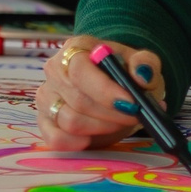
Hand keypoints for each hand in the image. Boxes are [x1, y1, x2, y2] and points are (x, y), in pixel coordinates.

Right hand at [36, 35, 167, 148]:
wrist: (116, 87)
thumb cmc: (126, 72)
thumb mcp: (143, 63)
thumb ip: (145, 63)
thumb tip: (142, 75)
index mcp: (76, 48)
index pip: (80, 71)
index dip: (105, 91)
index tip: (131, 104)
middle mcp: (55, 70)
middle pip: (78, 100)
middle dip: (111, 113)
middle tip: (134, 115)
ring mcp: (47, 96)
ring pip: (70, 121)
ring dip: (100, 127)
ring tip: (118, 122)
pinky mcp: (45, 120)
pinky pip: (54, 138)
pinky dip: (75, 143)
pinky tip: (91, 139)